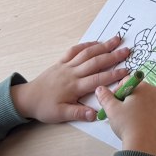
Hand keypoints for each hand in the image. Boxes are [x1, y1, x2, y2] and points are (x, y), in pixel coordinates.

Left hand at [12, 37, 134, 123]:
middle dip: (112, 56)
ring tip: (116, 40)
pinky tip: (96, 42)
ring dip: (103, 46)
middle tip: (127, 50)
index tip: (126, 71)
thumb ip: (78, 113)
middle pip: (95, 62)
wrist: (27, 98)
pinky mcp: (61, 62)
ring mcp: (67, 65)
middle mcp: (72, 73)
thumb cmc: (45, 107)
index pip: (97, 79)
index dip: (113, 75)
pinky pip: (74, 50)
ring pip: (87, 53)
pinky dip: (86, 45)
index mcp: (74, 87)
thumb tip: (95, 114)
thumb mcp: (61, 115)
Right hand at [97, 79, 155, 155]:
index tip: (114, 103)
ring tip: (132, 120)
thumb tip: (100, 89)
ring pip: (148, 101)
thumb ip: (105, 97)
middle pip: (139, 91)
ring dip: (140, 107)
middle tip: (122, 113)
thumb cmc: (128, 125)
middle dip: (129, 99)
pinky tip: (142, 125)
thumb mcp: (112, 110)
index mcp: (143, 87)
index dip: (117, 91)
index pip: (127, 82)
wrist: (144, 145)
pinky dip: (150, 116)